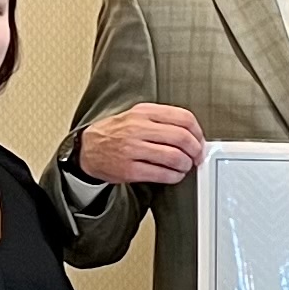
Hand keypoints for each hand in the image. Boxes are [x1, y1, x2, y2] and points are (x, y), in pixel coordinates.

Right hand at [76, 102, 204, 189]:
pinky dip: (174, 176)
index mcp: (144, 112)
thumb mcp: (137, 115)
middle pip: (182, 138)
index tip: (200, 140)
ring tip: (184, 166)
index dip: (198, 132)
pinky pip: (162, 174)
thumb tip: (192, 134)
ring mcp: (132, 149)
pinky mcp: (129, 169)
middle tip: (196, 156)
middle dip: (195, 150)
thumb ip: (162, 120)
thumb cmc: (116, 132)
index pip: (183, 118)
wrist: (88, 148)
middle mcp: (138, 128)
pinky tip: (174, 175)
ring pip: (174, 157)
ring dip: (186, 165)